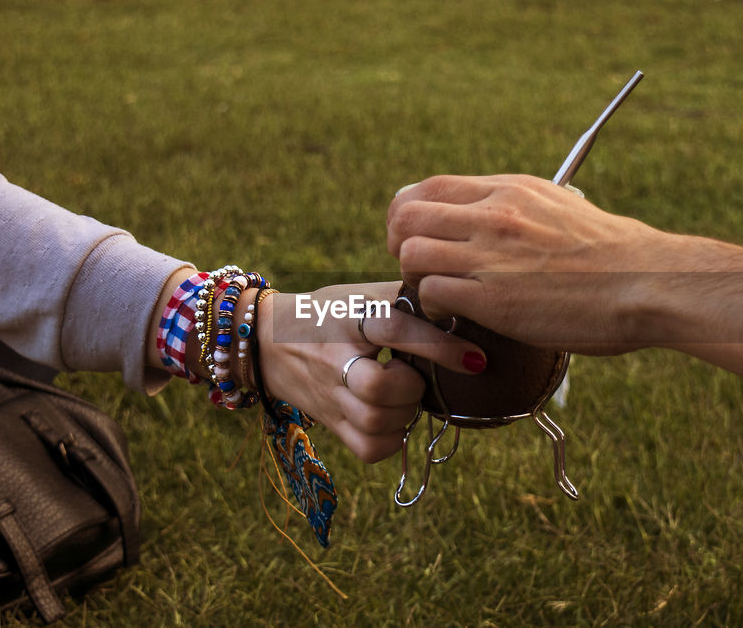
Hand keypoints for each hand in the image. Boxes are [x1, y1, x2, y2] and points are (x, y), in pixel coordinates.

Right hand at [257, 281, 484, 461]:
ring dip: (405, 413)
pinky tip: (394, 419)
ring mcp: (329, 395)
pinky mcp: (329, 423)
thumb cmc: (330, 313)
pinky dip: (392, 439)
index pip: (394, 328)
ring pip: (374, 422)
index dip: (437, 345)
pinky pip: (368, 448)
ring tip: (404, 396)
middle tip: (414, 377)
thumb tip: (461, 307)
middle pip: (378, 389)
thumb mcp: (360, 294)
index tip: (475, 358)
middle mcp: (334, 358)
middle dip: (411, 388)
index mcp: (349, 317)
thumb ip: (405, 298)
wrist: (267, 342)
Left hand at [386, 174, 668, 354]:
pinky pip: (430, 295)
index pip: (430, 186)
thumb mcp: (563, 209)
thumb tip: (501, 220)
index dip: (410, 213)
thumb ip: (522, 210)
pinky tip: (452, 318)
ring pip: (410, 253)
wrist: (649, 283)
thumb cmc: (618, 256)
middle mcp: (495, 214)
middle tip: (415, 268)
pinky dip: (431, 309)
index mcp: (511, 189)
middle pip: (407, 214)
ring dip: (413, 278)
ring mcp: (491, 255)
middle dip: (398, 242)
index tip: (416, 235)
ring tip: (436, 296)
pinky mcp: (493, 299)